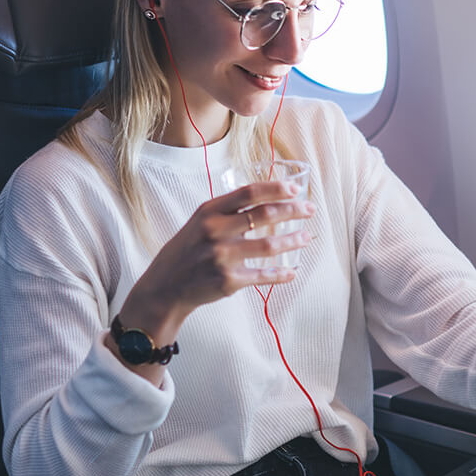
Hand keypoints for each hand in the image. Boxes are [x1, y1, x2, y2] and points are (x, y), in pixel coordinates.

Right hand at [111, 180, 313, 369]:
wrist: (165, 286)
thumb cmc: (187, 250)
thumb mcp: (199, 222)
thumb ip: (227, 211)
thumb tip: (267, 200)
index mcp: (209, 211)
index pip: (248, 193)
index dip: (276, 188)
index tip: (296, 188)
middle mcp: (215, 231)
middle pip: (264, 215)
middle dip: (293, 210)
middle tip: (310, 210)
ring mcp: (221, 257)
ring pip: (269, 245)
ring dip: (293, 240)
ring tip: (305, 238)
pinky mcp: (228, 281)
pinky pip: (263, 276)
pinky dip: (281, 274)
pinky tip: (291, 272)